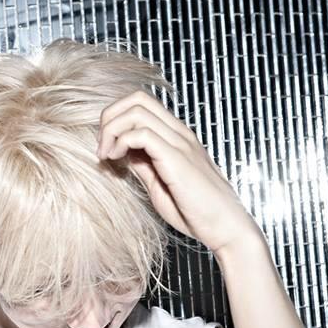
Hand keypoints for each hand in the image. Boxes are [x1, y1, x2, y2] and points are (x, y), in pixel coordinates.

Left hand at [96, 90, 262, 255]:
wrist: (226, 228)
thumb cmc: (196, 212)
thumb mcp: (159, 185)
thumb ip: (143, 166)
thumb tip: (122, 154)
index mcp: (176, 137)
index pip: (142, 104)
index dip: (116, 119)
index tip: (106, 148)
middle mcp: (179, 133)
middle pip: (137, 99)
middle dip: (110, 117)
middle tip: (102, 147)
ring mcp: (180, 143)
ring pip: (137, 111)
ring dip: (112, 130)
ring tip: (106, 155)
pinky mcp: (177, 158)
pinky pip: (142, 133)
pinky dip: (121, 142)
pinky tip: (116, 160)